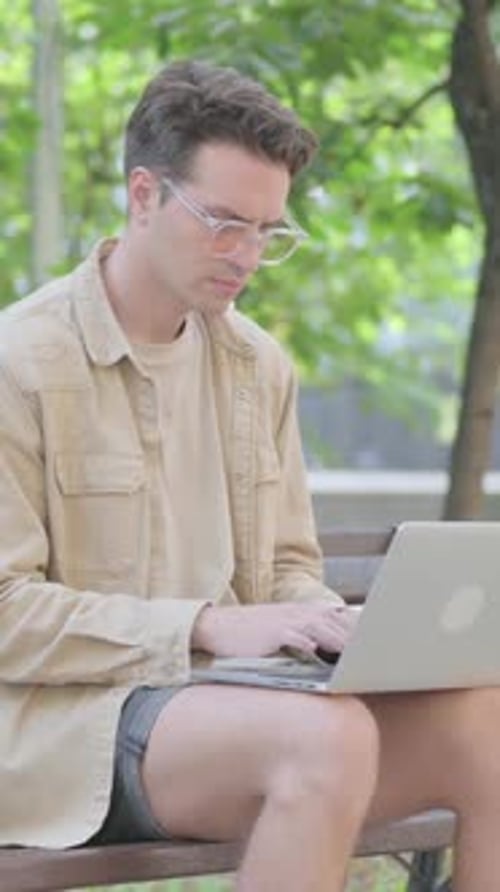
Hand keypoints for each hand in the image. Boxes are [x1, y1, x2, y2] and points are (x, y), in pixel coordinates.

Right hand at [191, 601, 361, 658]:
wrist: (220, 627)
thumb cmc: (252, 633)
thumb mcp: (281, 628)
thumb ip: (305, 633)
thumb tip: (328, 645)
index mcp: (301, 612)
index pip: (335, 615)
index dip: (356, 625)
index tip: (376, 636)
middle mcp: (296, 613)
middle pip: (333, 620)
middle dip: (355, 634)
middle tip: (375, 648)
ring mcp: (284, 621)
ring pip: (318, 626)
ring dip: (337, 638)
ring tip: (354, 652)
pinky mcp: (271, 633)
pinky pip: (292, 635)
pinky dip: (305, 641)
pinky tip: (315, 649)